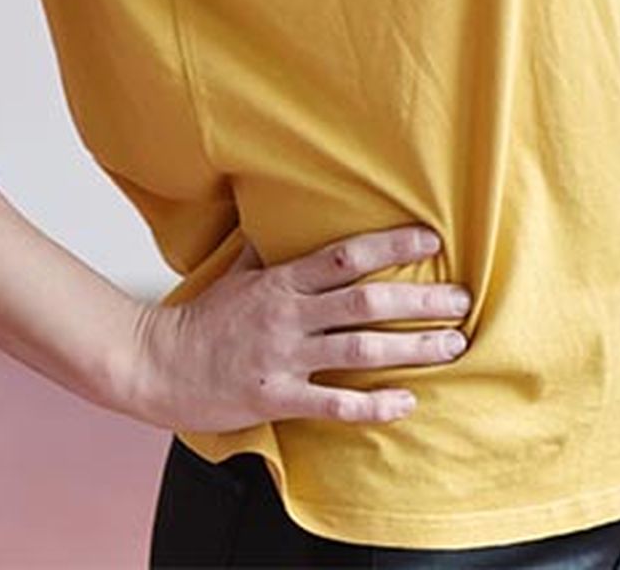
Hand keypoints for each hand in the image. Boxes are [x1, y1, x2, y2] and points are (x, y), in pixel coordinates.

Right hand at [127, 224, 471, 431]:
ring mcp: (283, 357)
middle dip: (419, 300)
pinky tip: (407, 403)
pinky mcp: (276, 397)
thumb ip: (269, 250)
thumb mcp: (236, 273)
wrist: (157, 364)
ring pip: (360, 351)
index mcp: (281, 280)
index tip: (432, 237)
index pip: (345, 254)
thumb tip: (289, 215)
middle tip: (462, 300)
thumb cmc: (202, 318)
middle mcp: (288, 315)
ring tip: (452, 346)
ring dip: (412, 348)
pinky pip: (334, 404)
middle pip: (365, 301)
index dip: (391, 243)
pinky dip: (373, 406)